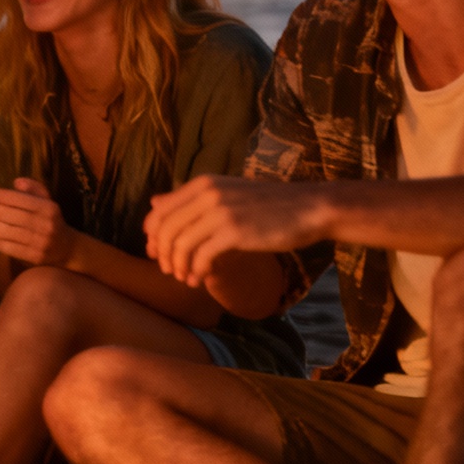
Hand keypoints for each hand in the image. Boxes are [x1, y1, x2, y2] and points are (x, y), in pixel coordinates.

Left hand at [0, 178, 77, 268]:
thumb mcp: (48, 201)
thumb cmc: (52, 221)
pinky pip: (7, 248)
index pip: (20, 199)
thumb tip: (16, 182)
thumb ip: (34, 189)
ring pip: (6, 232)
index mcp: (48, 208)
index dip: (2, 195)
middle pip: (10, 215)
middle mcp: (45, 224)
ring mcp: (39, 242)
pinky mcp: (33, 257)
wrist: (68, 249)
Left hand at [145, 174, 327, 286]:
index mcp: (203, 183)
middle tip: (168, 271)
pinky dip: (196, 271)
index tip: (157, 253)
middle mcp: (207, 194)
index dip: (153, 236)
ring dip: (178, 266)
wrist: (310, 207)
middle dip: (162, 255)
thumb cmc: (269, 204)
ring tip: (184, 278)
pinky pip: (202, 256)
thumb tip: (154, 202)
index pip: (160, 211)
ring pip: (180, 244)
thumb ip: (191, 199)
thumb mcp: (227, 193)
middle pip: (166, 229)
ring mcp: (221, 212)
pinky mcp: (235, 232)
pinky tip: (200, 280)